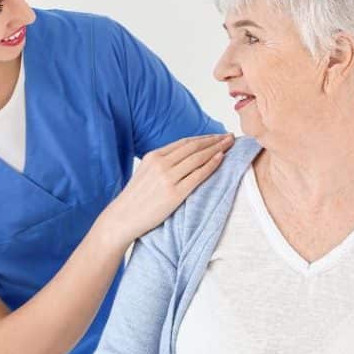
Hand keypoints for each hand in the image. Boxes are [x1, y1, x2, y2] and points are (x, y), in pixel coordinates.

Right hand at [99, 133, 234, 246]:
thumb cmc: (136, 198)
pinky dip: (211, 164)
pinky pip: (197, 175)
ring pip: (198, 158)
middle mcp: (161, 163)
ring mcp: (168, 178)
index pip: (184, 142)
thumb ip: (161, 163)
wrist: (122, 217)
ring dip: (217, 149)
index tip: (216, 136)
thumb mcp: (145, 172)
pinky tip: (221, 158)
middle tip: (230, 136)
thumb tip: (182, 159)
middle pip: (194, 147)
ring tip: (230, 144)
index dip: (203, 138)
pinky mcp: (174, 193)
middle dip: (214, 140)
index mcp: (153, 156)